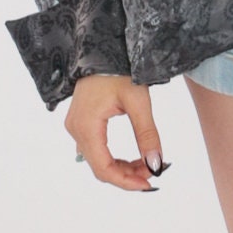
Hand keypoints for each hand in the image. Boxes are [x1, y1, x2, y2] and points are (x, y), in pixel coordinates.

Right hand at [66, 73, 168, 191]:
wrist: (103, 48)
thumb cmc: (120, 71)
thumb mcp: (138, 102)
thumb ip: (147, 135)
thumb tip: (156, 165)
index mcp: (87, 126)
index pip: (103, 168)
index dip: (126, 182)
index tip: (149, 184)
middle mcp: (76, 129)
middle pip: (100, 167)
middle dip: (127, 175)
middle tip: (153, 173)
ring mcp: (76, 126)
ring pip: (98, 160)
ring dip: (122, 168)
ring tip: (148, 164)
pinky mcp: (81, 122)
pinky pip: (96, 149)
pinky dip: (115, 158)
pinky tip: (134, 157)